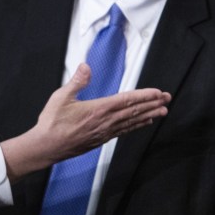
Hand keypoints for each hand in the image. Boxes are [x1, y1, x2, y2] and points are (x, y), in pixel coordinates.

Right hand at [1, 62, 170, 179]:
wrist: (46, 147)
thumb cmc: (52, 123)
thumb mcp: (61, 97)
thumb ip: (77, 81)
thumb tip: (86, 66)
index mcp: (98, 109)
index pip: (127, 101)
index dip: (144, 96)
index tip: (158, 93)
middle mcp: (105, 122)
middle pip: (134, 112)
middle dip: (152, 105)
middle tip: (167, 100)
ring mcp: (104, 133)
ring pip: (131, 123)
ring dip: (148, 116)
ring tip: (162, 112)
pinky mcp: (101, 140)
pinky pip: (123, 131)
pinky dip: (135, 126)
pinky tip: (143, 123)